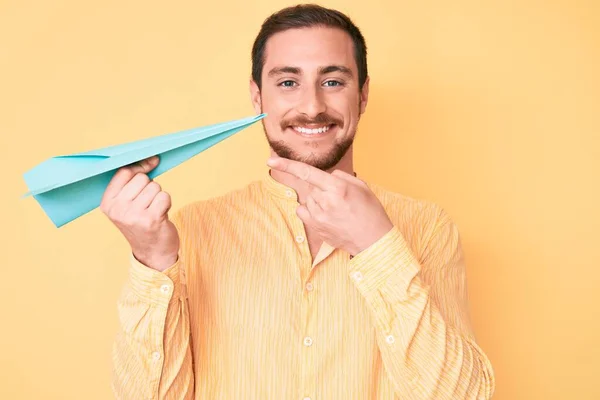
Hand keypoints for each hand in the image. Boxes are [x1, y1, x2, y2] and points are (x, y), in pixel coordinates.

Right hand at [100, 156, 179, 270]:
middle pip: (141, 178)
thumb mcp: (127, 205)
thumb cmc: (142, 223)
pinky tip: (161, 215)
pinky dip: (167, 203)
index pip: (124, 172)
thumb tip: (152, 159)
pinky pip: (164, 196)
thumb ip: (132, 183)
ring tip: (154, 211)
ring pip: (155, 187)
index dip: (140, 166)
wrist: (153, 253)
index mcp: (107, 204)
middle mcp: (118, 209)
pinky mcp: (151, 219)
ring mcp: (134, 215)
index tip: (151, 163)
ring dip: (159, 196)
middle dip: (150, 187)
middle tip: (148, 204)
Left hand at [267, 156, 393, 255]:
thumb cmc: (370, 211)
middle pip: (310, 186)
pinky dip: (310, 209)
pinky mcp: (315, 227)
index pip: (306, 172)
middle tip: (339, 197)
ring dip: (317, 199)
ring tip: (336, 209)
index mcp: (337, 188)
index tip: (270, 161)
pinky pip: (303, 211)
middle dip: (320, 187)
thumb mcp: (361, 186)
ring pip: (308, 198)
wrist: (373, 240)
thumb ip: (340, 176)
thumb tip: (326, 175)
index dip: (287, 165)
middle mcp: (325, 201)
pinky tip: (325, 215)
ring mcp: (318, 216)